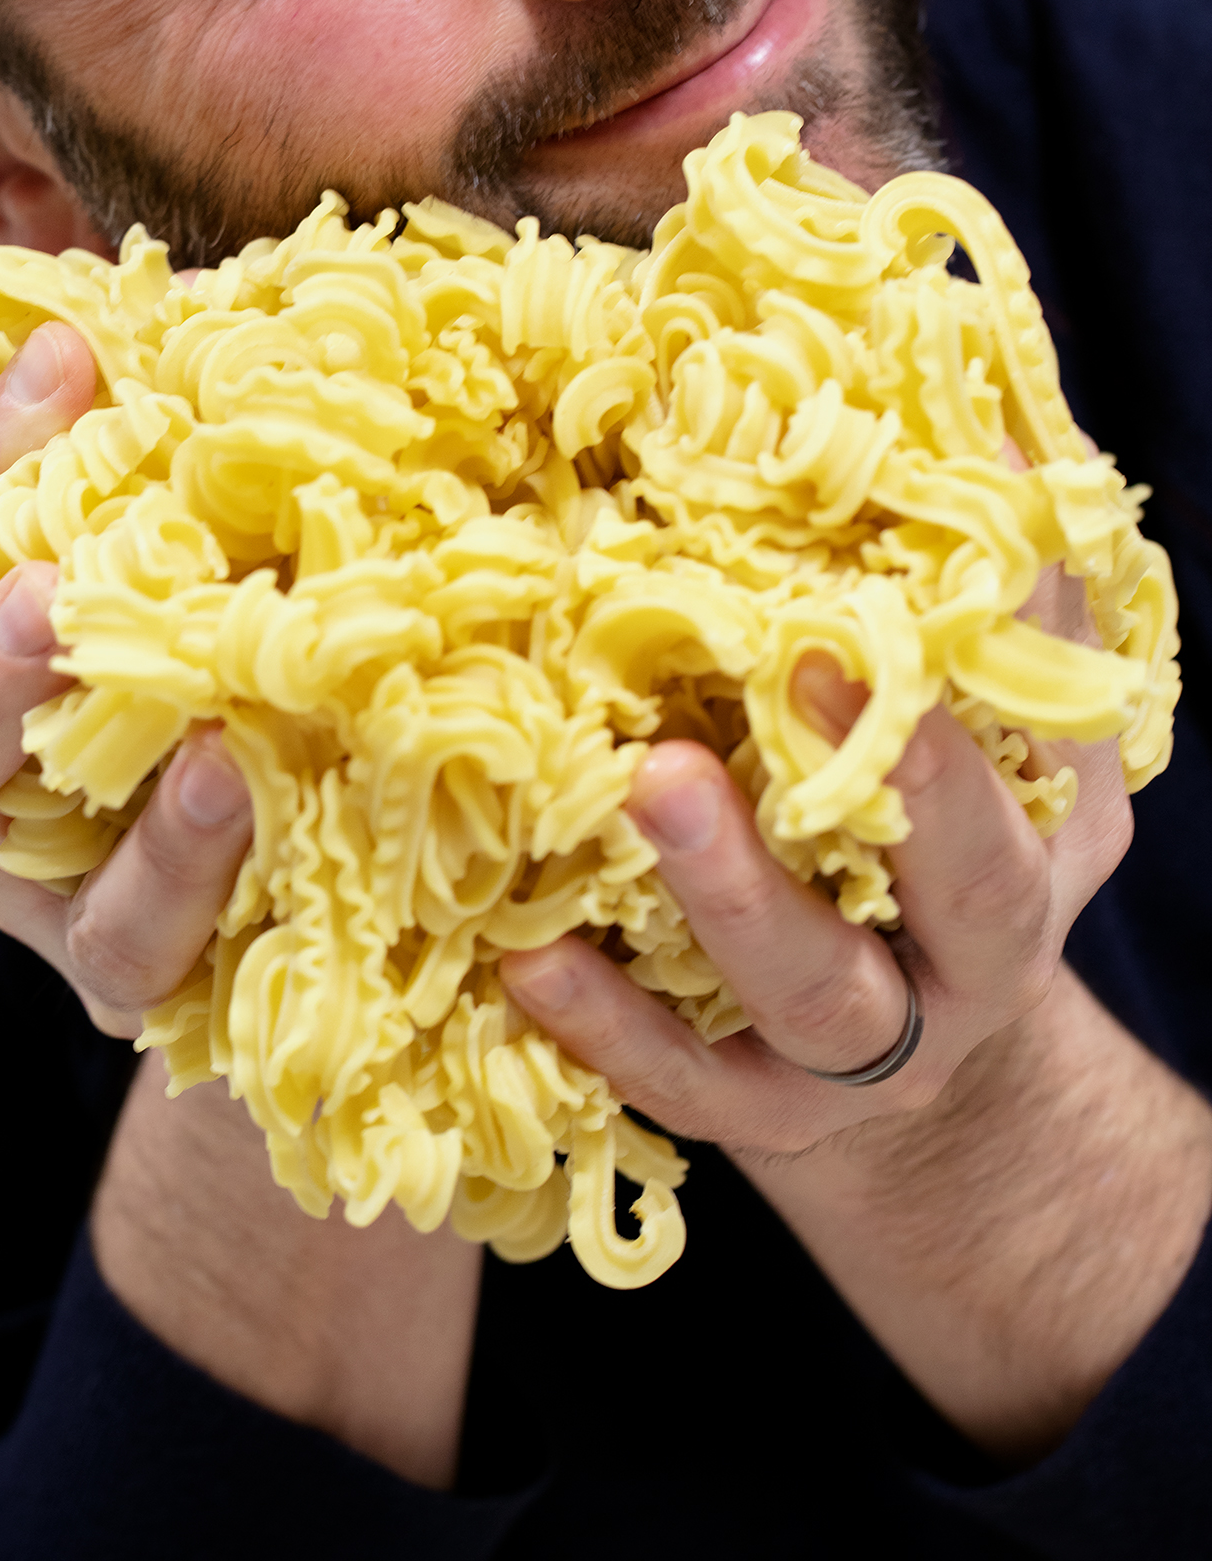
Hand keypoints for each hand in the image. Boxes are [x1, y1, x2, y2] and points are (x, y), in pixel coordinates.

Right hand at [0, 320, 255, 1036]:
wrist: (338, 944)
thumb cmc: (266, 711)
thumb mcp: (230, 582)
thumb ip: (196, 478)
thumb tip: (206, 306)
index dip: (3, 461)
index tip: (66, 352)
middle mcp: (10, 828)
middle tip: (36, 593)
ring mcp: (84, 938)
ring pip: (75, 906)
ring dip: (148, 832)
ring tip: (221, 754)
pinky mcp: (176, 1020)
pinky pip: (184, 984)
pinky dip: (222, 913)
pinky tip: (285, 835)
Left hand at [502, 659, 1211, 1455]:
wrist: (955, 1065)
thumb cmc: (977, 857)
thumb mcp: (1036, 766)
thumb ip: (1018, 629)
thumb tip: (991, 445)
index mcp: (1007, 914)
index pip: (976, 856)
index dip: (918, 776)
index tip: (820, 662)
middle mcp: (926, 1012)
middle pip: (845, 963)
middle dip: (755, 875)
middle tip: (663, 771)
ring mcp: (827, 1078)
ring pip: (757, 1016)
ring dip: (669, 930)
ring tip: (594, 840)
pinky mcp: (740, 1115)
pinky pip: (669, 1080)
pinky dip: (596, 1025)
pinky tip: (524, 961)